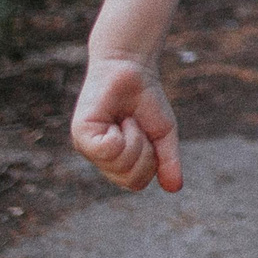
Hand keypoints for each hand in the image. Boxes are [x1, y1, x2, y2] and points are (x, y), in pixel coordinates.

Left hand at [71, 53, 183, 192]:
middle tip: (136, 126)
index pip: (136, 183)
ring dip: (133, 139)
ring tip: (125, 119)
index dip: (150, 161)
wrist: (133, 67)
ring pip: (119, 165)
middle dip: (144, 151)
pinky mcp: (81, 134)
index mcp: (115, 162)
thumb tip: (176, 189)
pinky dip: (120, 135)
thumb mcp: (163, 134)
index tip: (146, 134)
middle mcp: (99, 158)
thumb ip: (168, 162)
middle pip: (129, 179)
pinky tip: (115, 120)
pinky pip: (106, 151)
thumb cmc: (146, 100)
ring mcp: (87, 147)